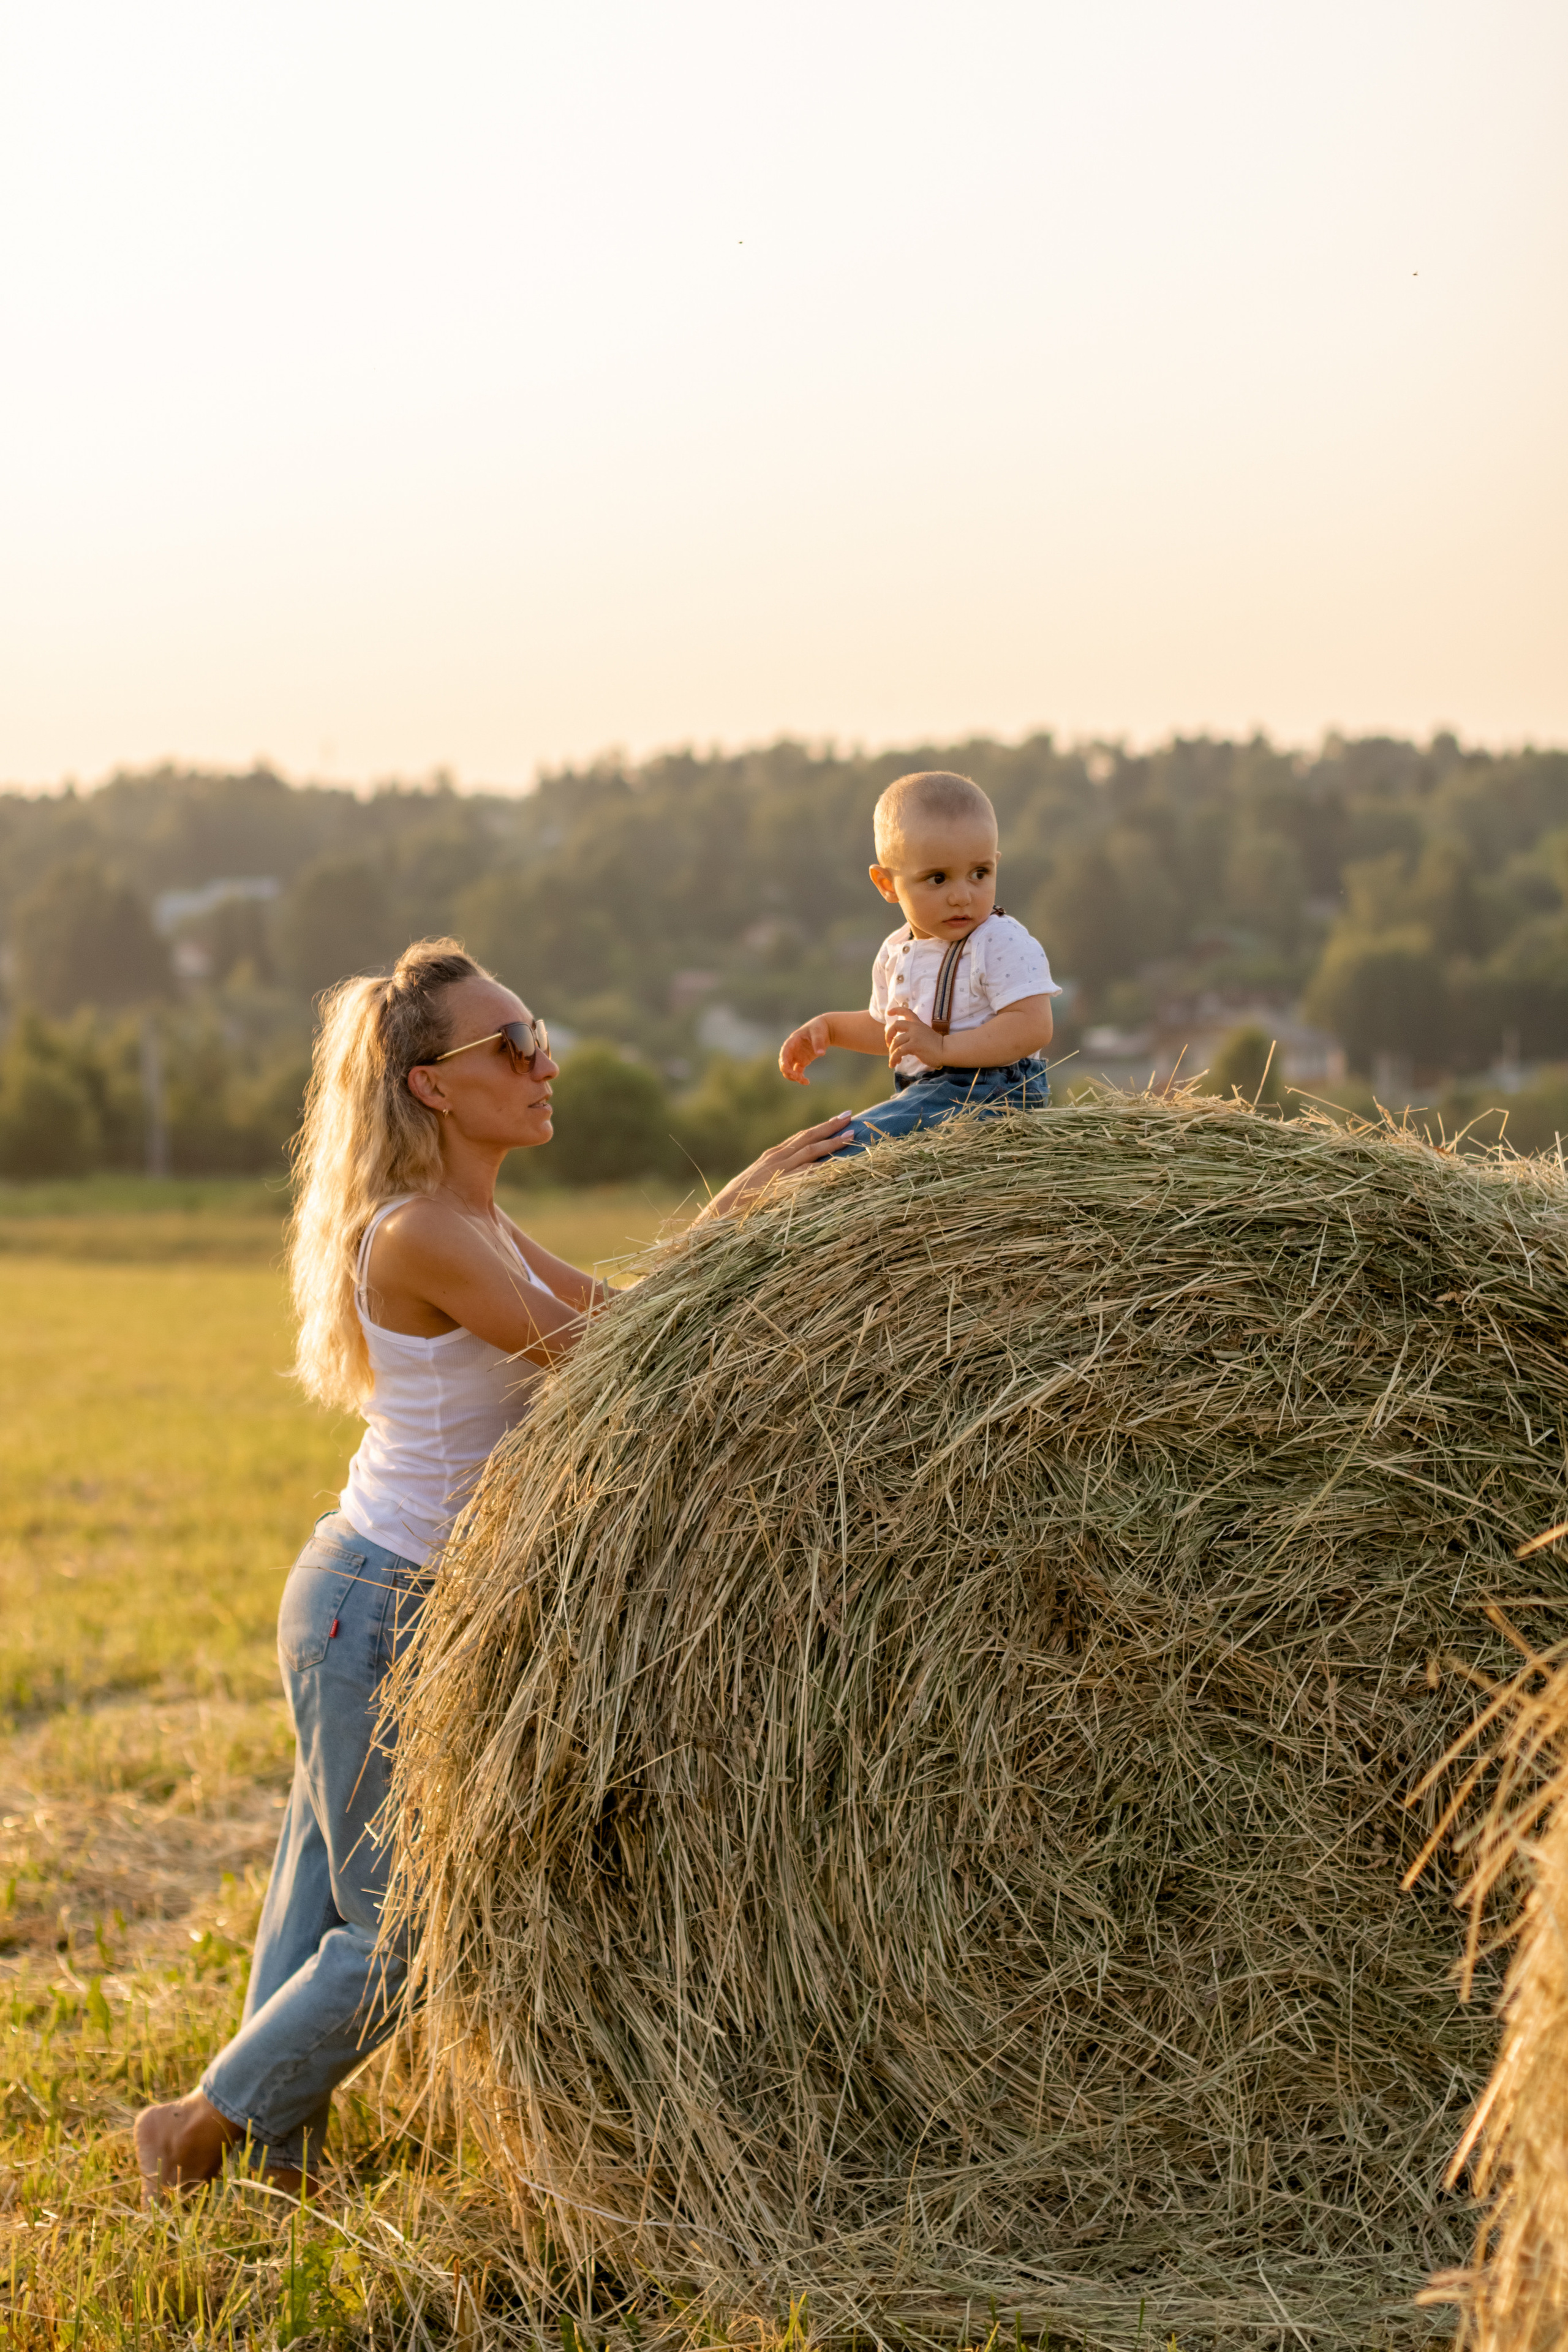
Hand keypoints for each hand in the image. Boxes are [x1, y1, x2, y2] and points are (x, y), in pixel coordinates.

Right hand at [694, 1111, 855, 1221]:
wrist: (724, 1210)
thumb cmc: (742, 1201)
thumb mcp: (761, 1182)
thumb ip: (778, 1176)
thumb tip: (797, 1176)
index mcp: (773, 1156)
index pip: (801, 1137)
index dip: (820, 1128)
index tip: (837, 1119)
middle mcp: (777, 1158)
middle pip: (808, 1137)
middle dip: (830, 1126)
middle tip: (849, 1115)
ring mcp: (779, 1169)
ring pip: (810, 1151)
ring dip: (832, 1143)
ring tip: (851, 1135)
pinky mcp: (781, 1184)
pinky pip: (806, 1173)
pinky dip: (822, 1168)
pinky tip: (837, 1165)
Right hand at [779, 1016, 831, 1084]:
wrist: (825, 1030)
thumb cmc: (819, 1028)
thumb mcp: (819, 1033)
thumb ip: (818, 1042)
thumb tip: (821, 1054)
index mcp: (793, 1041)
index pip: (785, 1051)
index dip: (783, 1059)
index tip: (785, 1067)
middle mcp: (792, 1050)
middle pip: (784, 1062)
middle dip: (788, 1071)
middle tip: (797, 1077)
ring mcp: (796, 1056)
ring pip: (789, 1069)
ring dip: (793, 1076)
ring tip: (803, 1081)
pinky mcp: (802, 1061)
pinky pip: (797, 1072)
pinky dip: (800, 1078)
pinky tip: (806, 1082)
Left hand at [882, 1004, 942, 1069]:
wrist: (946, 1050)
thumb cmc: (936, 1046)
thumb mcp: (925, 1034)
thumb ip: (914, 1034)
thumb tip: (901, 1043)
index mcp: (917, 1023)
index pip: (906, 1011)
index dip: (896, 1010)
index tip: (889, 1013)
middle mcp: (915, 1027)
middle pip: (895, 1025)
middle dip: (888, 1035)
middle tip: (888, 1045)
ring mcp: (914, 1035)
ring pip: (895, 1042)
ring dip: (891, 1052)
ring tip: (893, 1060)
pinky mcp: (914, 1045)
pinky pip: (898, 1052)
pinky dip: (894, 1058)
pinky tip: (894, 1063)